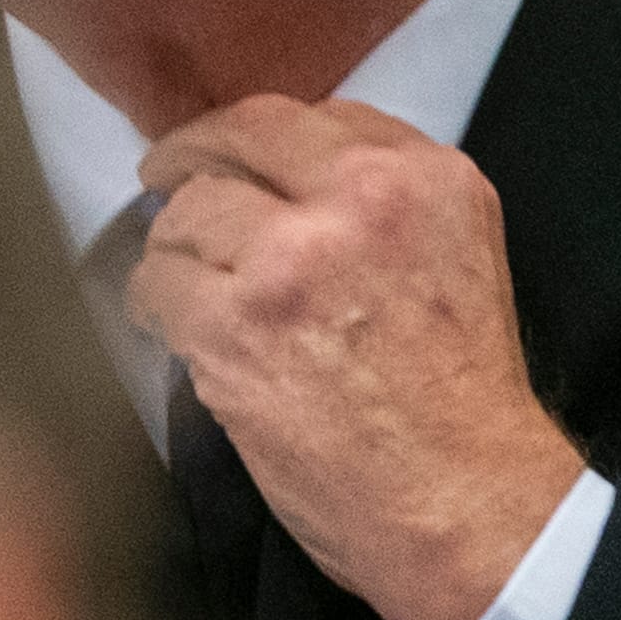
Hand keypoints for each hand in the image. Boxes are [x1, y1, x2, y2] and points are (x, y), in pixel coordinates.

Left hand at [127, 95, 586, 619]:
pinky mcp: (234, 322)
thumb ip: (383, 201)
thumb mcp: (457, 258)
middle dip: (189, 154)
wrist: (466, 503)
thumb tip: (285, 178)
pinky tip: (172, 326)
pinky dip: (155, 304)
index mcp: (424, 178)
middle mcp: (360, 199)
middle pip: (239, 140)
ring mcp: (291, 257)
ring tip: (182, 283)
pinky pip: (158, 283)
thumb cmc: (461, 402)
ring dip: (173, 248)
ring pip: (187, 213)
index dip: (255, 136)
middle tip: (162, 173)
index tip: (230, 151)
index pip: (312, 116)